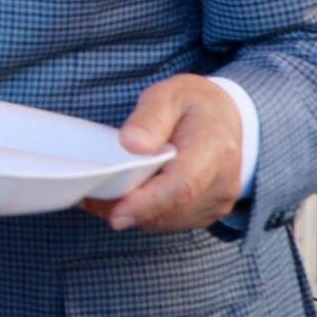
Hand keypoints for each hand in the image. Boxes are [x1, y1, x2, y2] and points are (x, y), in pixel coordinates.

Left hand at [83, 75, 244, 232]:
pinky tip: (128, 196)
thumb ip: (150, 118)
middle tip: (91, 194)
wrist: (225, 118)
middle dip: (128, 207)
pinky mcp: (208, 212)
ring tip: (105, 192)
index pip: (181, 185)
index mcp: (214, 147)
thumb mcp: (169, 95)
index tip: (115, 212)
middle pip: (170, 208)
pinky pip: (171, 221)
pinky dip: (146, 213)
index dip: (147, 203)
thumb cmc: (192, 105)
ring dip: (134, 212)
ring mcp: (217, 201)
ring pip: (166, 220)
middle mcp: (222, 181)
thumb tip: (131, 144)